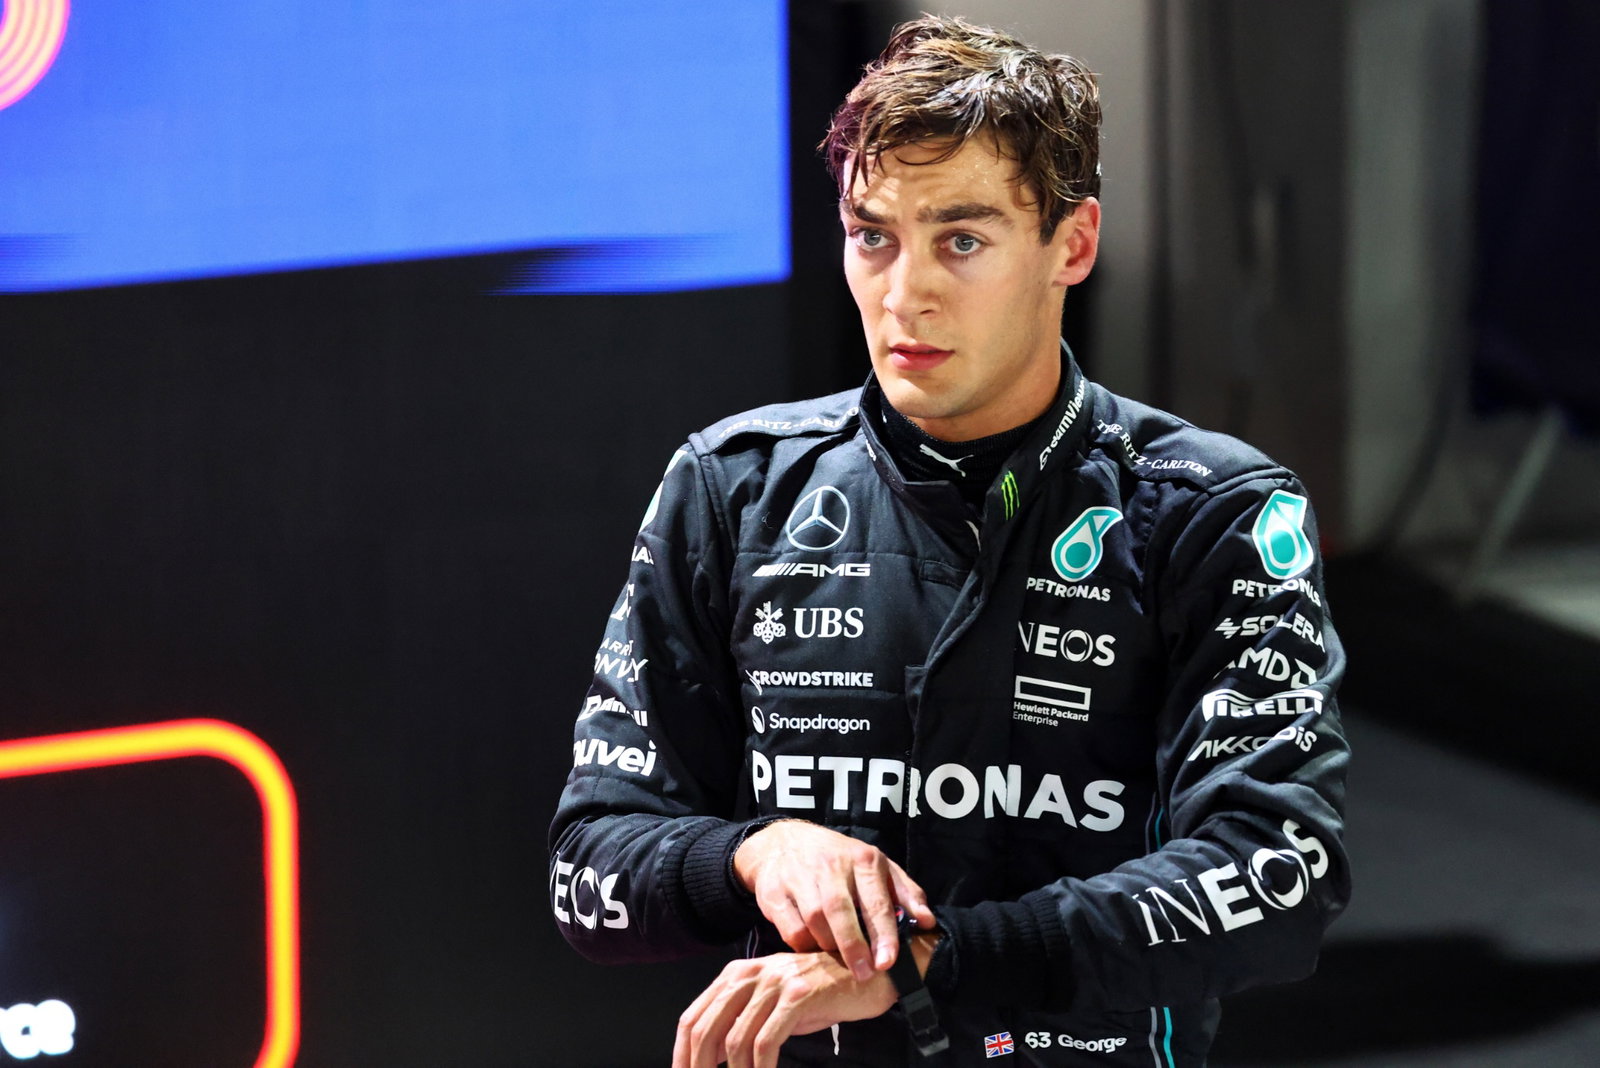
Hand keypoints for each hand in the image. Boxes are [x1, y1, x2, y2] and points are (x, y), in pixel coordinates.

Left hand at [672, 951, 896, 1067]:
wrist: (869, 974)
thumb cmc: (822, 993)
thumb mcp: (773, 1004)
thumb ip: (740, 1023)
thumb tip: (707, 1056)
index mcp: (737, 974)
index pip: (692, 1017)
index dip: (681, 1054)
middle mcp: (750, 974)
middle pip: (705, 1029)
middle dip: (698, 1067)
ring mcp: (775, 983)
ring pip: (735, 1040)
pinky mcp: (798, 996)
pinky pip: (766, 1043)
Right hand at [733, 821, 934, 981]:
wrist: (782, 842)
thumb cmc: (839, 859)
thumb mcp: (875, 866)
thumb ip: (904, 892)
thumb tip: (928, 921)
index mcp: (862, 859)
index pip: (875, 900)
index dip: (883, 933)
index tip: (888, 960)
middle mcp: (830, 866)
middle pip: (840, 912)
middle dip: (853, 946)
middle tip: (865, 973)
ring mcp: (799, 878)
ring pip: (814, 922)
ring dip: (829, 946)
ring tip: (840, 959)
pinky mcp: (774, 894)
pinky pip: (791, 930)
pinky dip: (804, 946)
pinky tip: (814, 948)